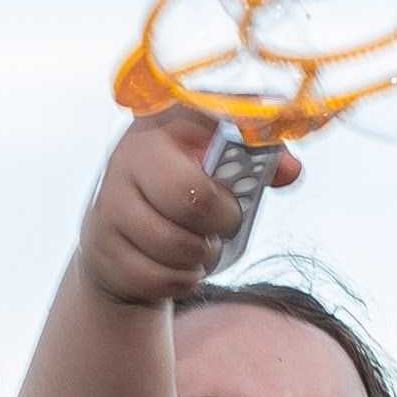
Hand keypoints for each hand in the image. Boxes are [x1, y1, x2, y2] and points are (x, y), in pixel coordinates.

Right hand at [75, 109, 300, 311]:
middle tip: (226, 221)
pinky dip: (183, 279)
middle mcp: (129, 155)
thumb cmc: (182, 192)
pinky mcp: (104, 251)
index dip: (242, 143)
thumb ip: (260, 158)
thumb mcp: (219, 166)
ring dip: (204, 254)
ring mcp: (110, 204)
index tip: (259, 166)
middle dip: (224, 219)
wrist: (118, 238)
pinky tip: (179, 264)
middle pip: (193, 197)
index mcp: (164, 122)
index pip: (207, 118)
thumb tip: (291, 170)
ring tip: (201, 243)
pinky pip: (162, 278)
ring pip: (178, 246)